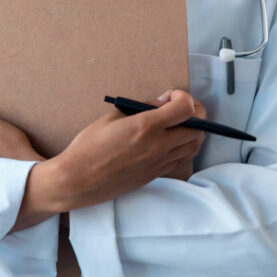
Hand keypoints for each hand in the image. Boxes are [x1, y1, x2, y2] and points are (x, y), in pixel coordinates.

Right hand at [28, 89, 205, 213]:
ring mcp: (159, 163)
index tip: (171, 96)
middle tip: (179, 107)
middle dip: (195, 113)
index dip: (183, 97)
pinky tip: (169, 141)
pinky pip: (182, 159)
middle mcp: (158, 146)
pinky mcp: (156, 175)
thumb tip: (162, 102)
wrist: (78, 180)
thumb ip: (141, 108)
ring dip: (193, 131)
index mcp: (145, 127)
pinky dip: (184, 147)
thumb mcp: (112, 117)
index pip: (186, 109)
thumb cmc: (89, 146)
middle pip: (198, 128)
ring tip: (178, 124)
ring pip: (194, 146)